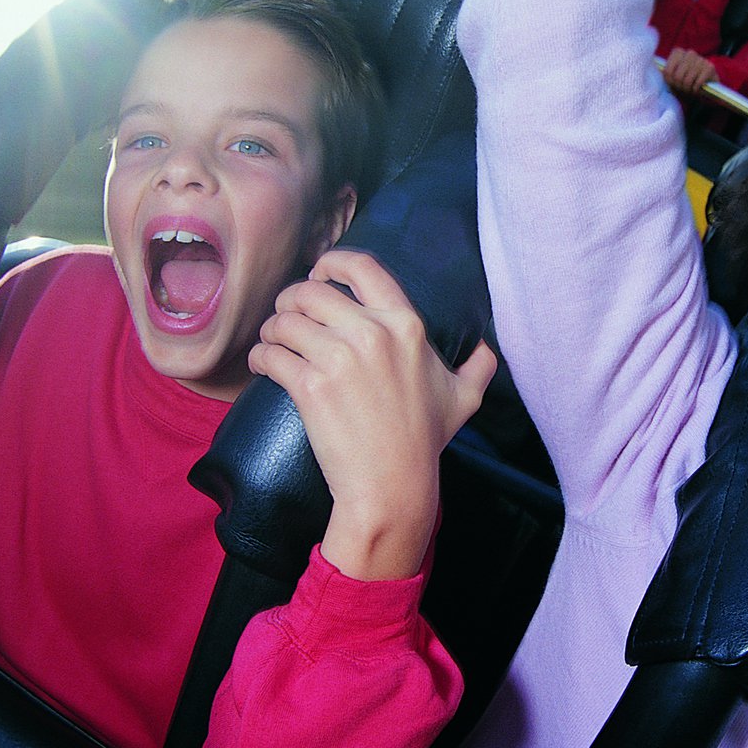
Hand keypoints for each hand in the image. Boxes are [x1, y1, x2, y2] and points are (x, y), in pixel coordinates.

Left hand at [247, 249, 497, 582]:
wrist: (392, 485)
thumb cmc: (423, 442)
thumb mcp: (464, 397)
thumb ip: (479, 365)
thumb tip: (486, 348)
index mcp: (405, 325)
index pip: (361, 266)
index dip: (331, 262)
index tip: (319, 274)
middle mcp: (372, 334)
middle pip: (310, 291)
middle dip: (290, 301)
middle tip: (287, 318)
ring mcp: (339, 359)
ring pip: (284, 320)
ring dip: (272, 329)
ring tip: (274, 343)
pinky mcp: (310, 386)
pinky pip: (270, 353)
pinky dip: (260, 356)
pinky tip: (264, 364)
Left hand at [660, 48, 716, 92]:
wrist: (706, 88)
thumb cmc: (685, 83)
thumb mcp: (672, 78)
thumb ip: (664, 74)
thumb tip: (653, 73)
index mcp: (678, 52)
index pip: (667, 71)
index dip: (670, 82)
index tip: (674, 84)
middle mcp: (690, 53)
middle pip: (677, 76)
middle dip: (679, 86)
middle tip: (683, 89)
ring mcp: (700, 59)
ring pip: (687, 80)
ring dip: (688, 89)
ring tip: (690, 89)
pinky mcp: (710, 67)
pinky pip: (698, 82)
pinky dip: (696, 89)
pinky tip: (697, 89)